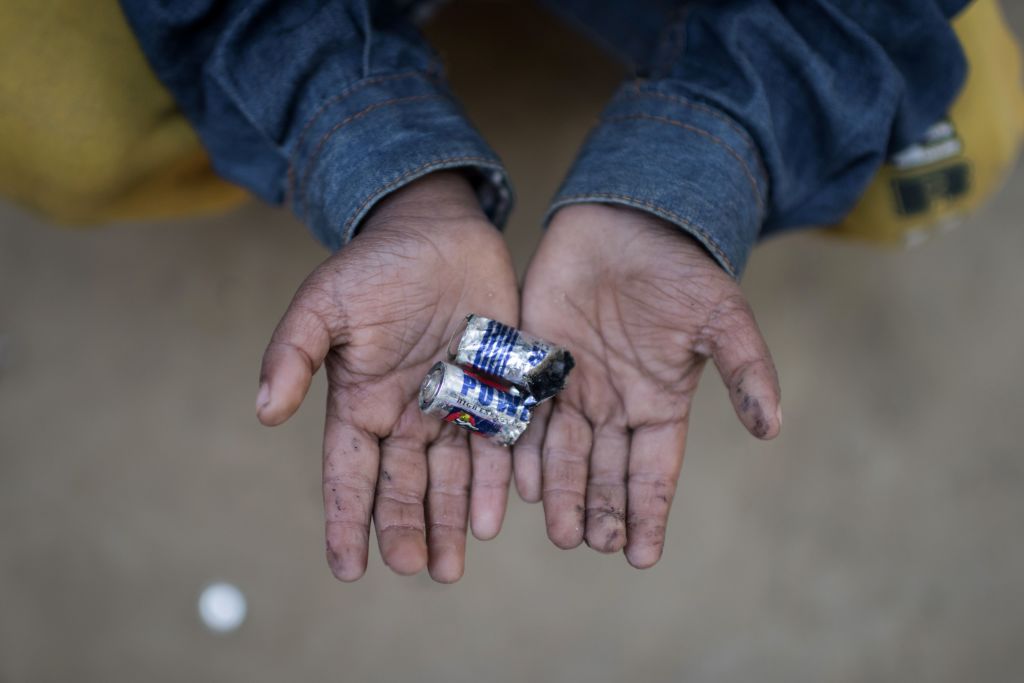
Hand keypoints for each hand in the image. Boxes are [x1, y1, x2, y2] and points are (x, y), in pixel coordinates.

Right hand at [256, 172, 517, 581]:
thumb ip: (293, 353)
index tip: (348, 568)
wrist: (439, 231)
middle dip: (405, 530)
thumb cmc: (375, 265)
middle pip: (403, 488)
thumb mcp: (324, 303)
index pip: (349, 475)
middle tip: (413, 569)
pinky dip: (495, 482)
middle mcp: (407, 417)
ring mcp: (454, 408)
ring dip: (450, 523)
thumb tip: (264, 411)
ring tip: (450, 566)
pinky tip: (494, 516)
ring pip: (451, 480)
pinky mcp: (498, 392)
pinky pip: (498, 446)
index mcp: (361, 404)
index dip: (346, 521)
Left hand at [514, 204, 780, 567]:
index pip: (652, 473)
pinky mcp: (535, 363)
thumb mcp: (722, 317)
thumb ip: (744, 371)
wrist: (626, 220)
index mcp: (658, 404)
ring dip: (560, 494)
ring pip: (563, 454)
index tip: (642, 558)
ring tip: (559, 531)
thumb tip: (773, 428)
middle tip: (589, 545)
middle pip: (603, 473)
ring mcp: (572, 388)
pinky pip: (526, 416)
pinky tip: (521, 483)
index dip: (648, 514)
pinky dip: (524, 450)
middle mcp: (613, 406)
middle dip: (599, 512)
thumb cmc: (679, 268)